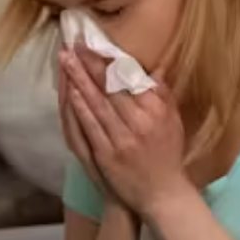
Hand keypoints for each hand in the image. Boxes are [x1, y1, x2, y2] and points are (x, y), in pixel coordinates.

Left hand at [59, 44, 190, 210]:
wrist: (162, 194)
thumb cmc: (168, 155)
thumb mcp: (173, 121)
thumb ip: (162, 94)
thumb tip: (155, 67)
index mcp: (155, 112)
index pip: (128, 79)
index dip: (109, 61)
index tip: (95, 44)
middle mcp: (138, 123)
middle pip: (109, 87)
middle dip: (89, 64)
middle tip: (73, 45)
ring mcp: (121, 139)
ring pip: (97, 103)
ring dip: (79, 80)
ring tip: (65, 60)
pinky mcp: (106, 155)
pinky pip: (90, 126)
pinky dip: (80, 107)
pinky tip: (70, 91)